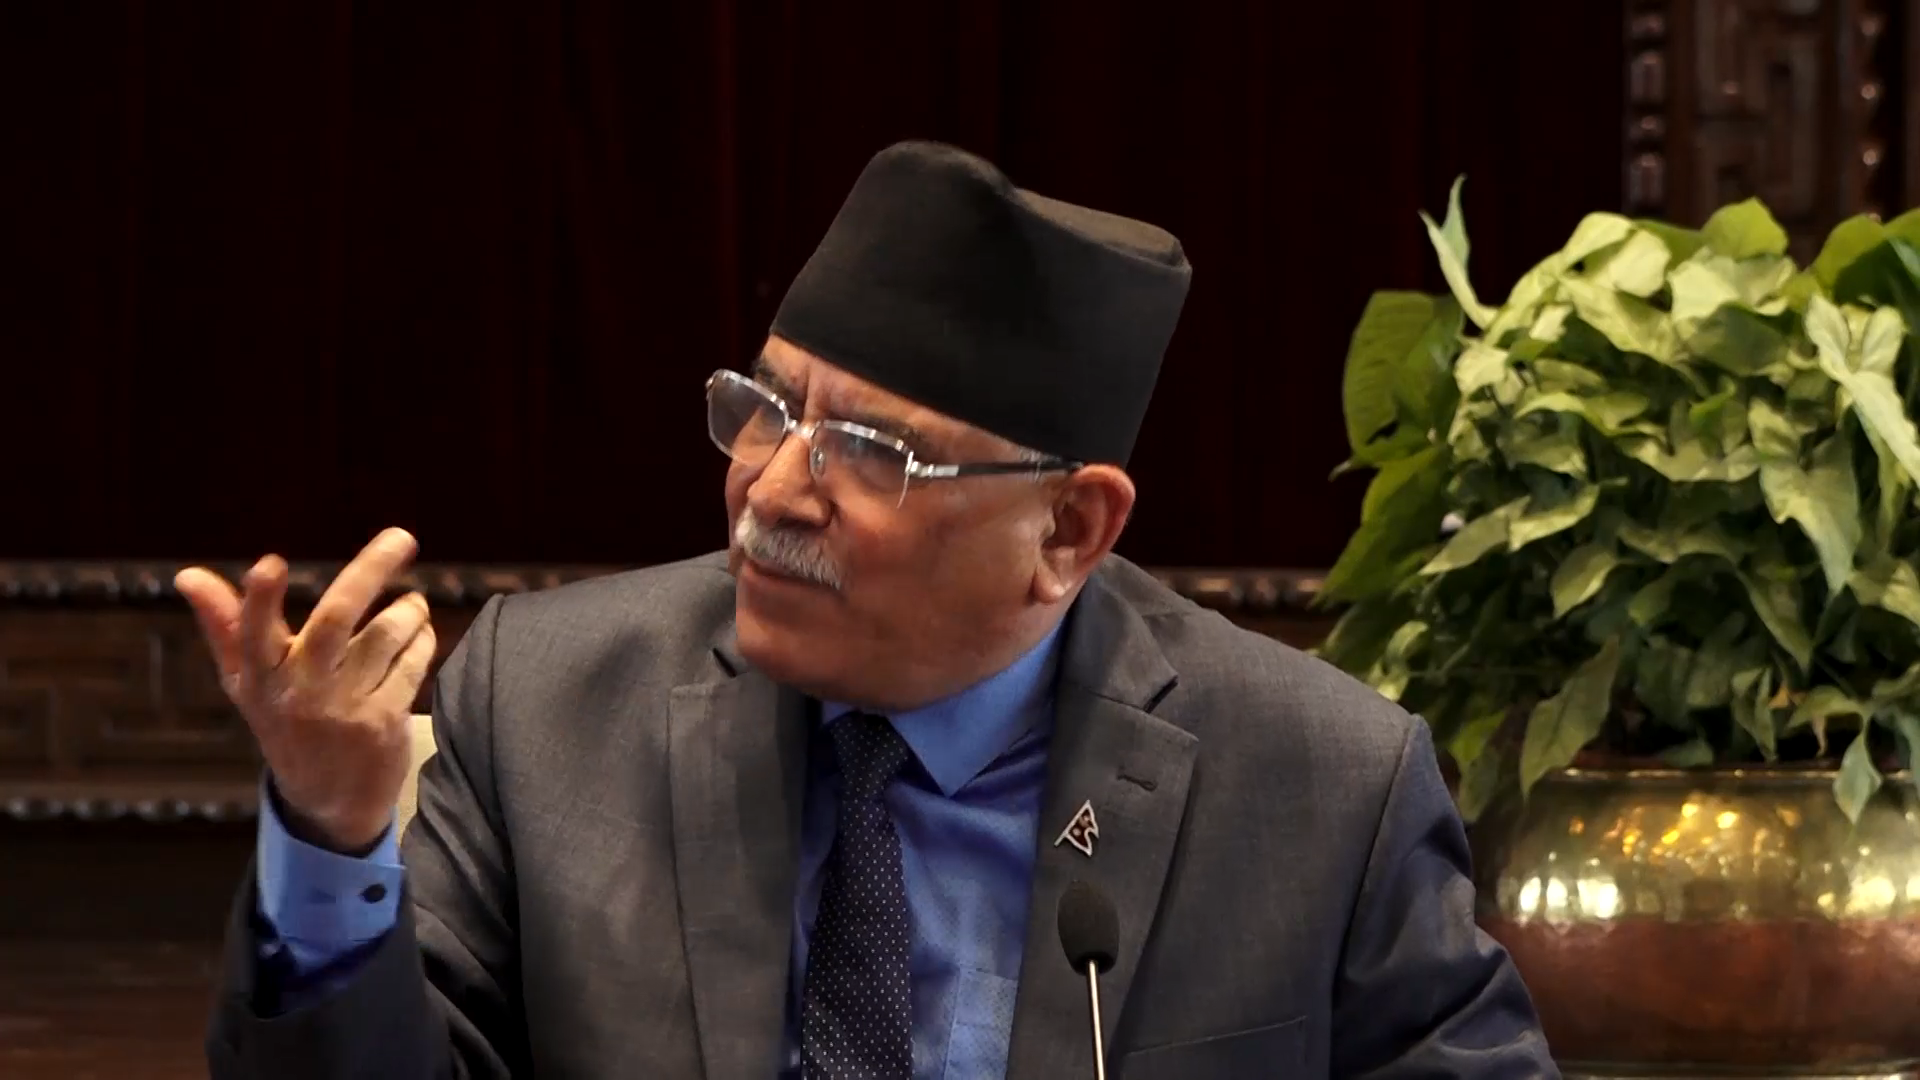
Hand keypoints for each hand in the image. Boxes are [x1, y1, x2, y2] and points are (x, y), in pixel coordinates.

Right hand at [176, 527, 436, 853]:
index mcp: (260, 676)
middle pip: (336, 618)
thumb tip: (186, 575)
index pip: (252, 633)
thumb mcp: (247, 681)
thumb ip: (224, 625)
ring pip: (386, 634)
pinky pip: (412, 662)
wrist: (327, 800)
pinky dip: (422, 640)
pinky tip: (419, 636)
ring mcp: (343, 707)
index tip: (268, 563)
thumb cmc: (283, 721)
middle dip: (370, 570)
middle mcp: (300, 690)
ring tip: (411, 604)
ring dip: (408, 610)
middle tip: (403, 537)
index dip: (259, 600)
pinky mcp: (382, 722)